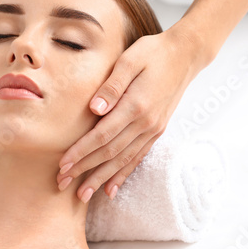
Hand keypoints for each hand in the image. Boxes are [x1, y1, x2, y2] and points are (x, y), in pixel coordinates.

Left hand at [56, 27, 204, 202]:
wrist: (185, 55)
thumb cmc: (153, 53)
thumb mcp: (130, 60)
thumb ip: (112, 86)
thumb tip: (94, 109)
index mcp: (135, 105)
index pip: (102, 136)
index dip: (81, 152)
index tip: (62, 164)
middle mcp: (145, 123)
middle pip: (110, 153)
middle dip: (84, 170)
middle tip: (62, 182)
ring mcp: (153, 130)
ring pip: (123, 161)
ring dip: (101, 179)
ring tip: (83, 195)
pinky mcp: (156, 131)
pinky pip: (138, 158)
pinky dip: (123, 175)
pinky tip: (112, 189)